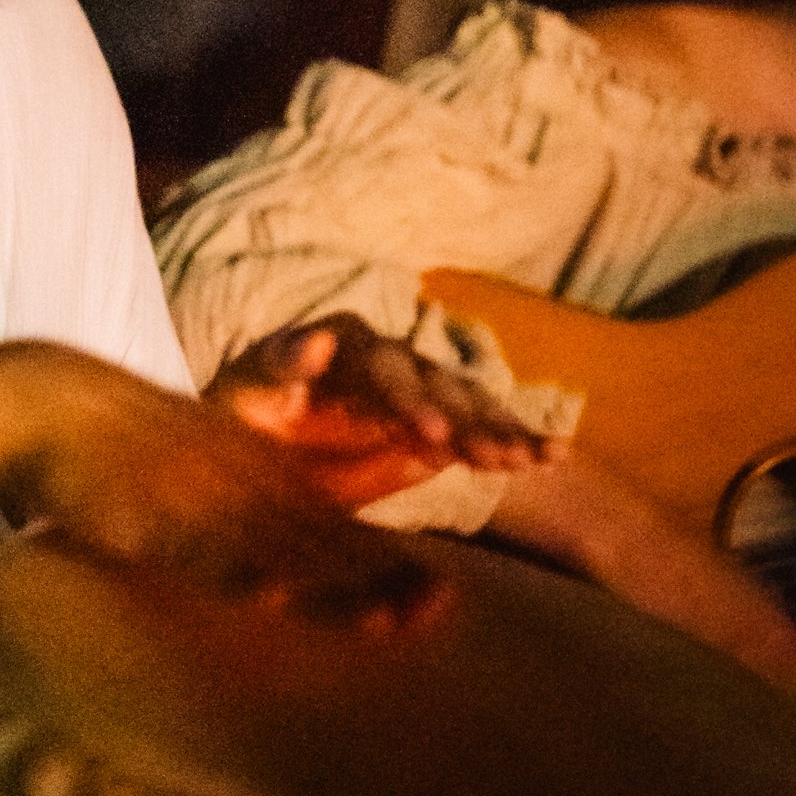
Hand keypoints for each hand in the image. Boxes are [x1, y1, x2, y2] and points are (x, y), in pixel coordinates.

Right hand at [0, 342, 439, 632]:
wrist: (41, 402)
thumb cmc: (117, 441)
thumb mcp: (195, 459)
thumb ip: (240, 503)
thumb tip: (281, 573)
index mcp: (249, 466)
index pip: (331, 521)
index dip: (384, 562)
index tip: (442, 599)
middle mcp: (235, 476)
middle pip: (317, 536)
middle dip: (379, 577)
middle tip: (442, 610)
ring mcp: (192, 492)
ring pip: (270, 546)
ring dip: (328, 585)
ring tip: (386, 619)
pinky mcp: (144, 509)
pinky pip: (193, 547)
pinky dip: (234, 571)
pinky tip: (268, 597)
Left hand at [209, 314, 563, 508]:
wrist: (255, 449)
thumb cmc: (243, 413)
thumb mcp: (246, 391)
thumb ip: (281, 364)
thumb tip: (317, 337)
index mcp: (347, 344)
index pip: (386, 369)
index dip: (409, 399)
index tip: (429, 431)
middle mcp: (393, 361)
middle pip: (440, 387)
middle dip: (468, 421)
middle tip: (495, 457)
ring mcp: (422, 394)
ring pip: (470, 407)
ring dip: (501, 431)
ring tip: (535, 458)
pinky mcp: (441, 431)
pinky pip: (482, 433)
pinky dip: (516, 442)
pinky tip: (553, 457)